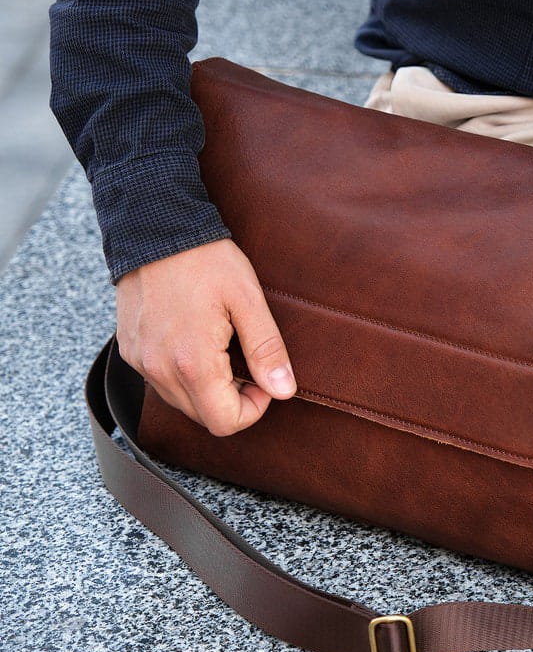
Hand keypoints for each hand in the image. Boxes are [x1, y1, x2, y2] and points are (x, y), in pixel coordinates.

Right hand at [116, 239, 295, 435]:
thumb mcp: (247, 299)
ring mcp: (140, 361)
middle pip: (203, 417)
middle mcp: (159, 369)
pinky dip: (182, 375)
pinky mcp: (130, 351)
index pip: (225, 422)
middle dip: (231, 400)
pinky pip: (160, 381)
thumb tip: (283, 390)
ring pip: (181, 402)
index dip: (252, 409)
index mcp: (192, 362)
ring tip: (220, 348)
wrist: (154, 228)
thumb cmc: (204, 259)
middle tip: (244, 361)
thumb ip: (266, 350)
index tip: (261, 379)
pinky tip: (194, 341)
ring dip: (206, 389)